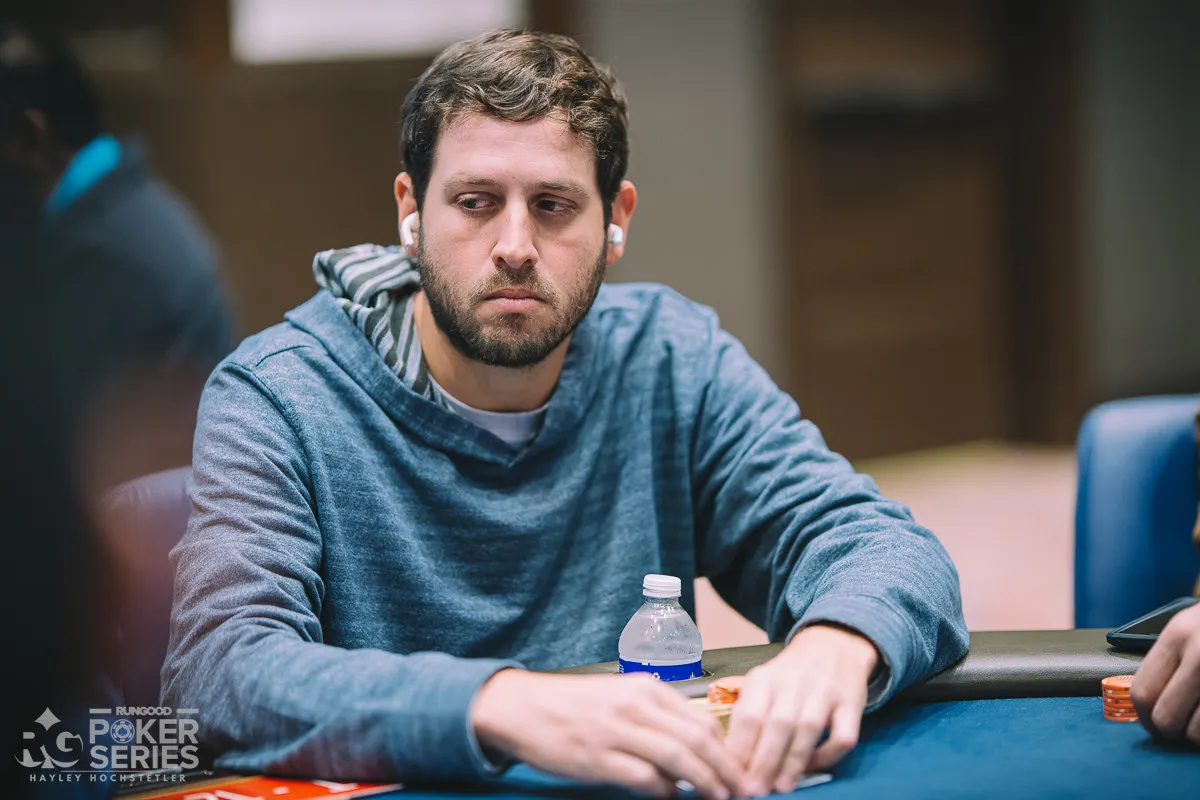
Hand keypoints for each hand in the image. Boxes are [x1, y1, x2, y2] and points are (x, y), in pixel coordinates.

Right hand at [470, 670, 743, 799]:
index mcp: (645, 688)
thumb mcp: (619, 697)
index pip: (702, 720)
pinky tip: (672, 799)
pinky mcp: (599, 757)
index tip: (742, 770)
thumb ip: (654, 717)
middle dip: (726, 770)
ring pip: (678, 758)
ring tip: (718, 798)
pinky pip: (645, 779)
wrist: (521, 707)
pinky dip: (665, 792)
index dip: (728, 750)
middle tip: (743, 791)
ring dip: (704, 783)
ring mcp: (617, 731)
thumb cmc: (572, 705)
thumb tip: (692, 748)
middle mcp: (636, 705)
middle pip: (698, 740)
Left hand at [725, 624, 877, 795]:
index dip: (740, 748)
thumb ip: (747, 717)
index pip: (748, 715)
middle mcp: (794, 681)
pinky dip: (828, 755)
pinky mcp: (852, 702)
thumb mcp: (762, 685)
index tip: (732, 776)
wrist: (833, 645)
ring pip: (808, 728)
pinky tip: (813, 767)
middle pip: (777, 723)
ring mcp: (826, 691)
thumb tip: (731, 761)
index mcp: (765, 678)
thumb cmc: (790, 676)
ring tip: (781, 786)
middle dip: (764, 760)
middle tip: (754, 790)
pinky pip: (843, 735)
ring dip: (793, 761)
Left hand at [1131, 602, 1199, 744]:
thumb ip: (1172, 662)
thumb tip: (1151, 708)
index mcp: (1178, 636)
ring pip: (1198, 734)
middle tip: (1186, 733)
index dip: (1147, 719)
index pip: (1143, 692)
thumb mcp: (1192, 629)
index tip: (1158, 728)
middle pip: (1166, 718)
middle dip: (1174, 734)